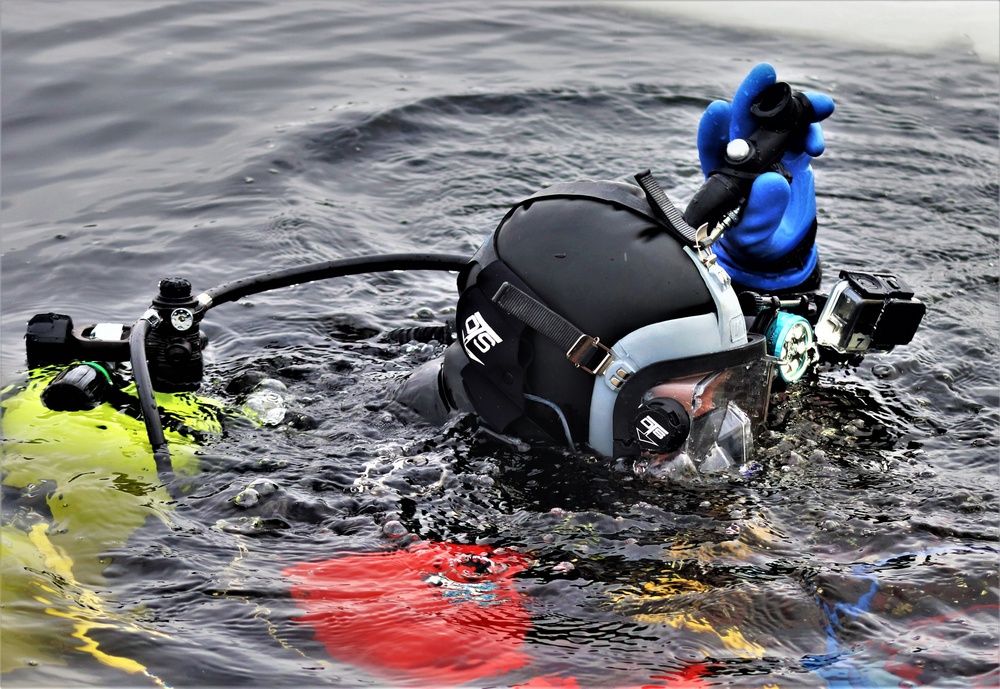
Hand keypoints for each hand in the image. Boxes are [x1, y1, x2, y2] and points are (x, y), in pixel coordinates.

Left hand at [696, 63, 834, 291]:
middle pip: (743, 120)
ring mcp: (768, 154)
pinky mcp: (791, 155)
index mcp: (722, 175)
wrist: (781, 246)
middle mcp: (742, 158)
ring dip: (795, 108)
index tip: (719, 110)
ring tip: (819, 106)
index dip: (714, 128)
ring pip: (776, 121)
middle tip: (764, 71)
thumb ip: (761, 212)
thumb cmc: (757, 241)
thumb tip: (773, 180)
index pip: (712, 147)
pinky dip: (812, 127)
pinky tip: (818, 140)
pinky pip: (801, 133)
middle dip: (753, 94)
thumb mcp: (755, 234)